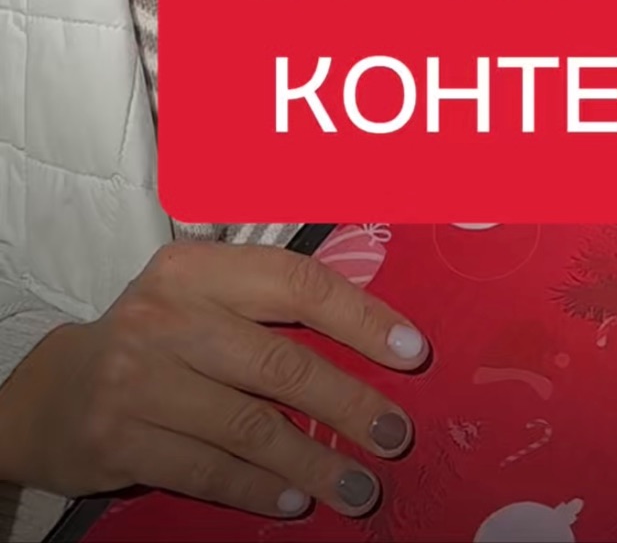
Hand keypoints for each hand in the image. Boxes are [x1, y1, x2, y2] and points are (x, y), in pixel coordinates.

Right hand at [0, 241, 427, 520]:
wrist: (53, 392)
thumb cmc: (155, 340)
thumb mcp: (200, 298)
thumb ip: (268, 306)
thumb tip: (375, 333)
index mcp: (197, 268)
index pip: (294, 282)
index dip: (360, 317)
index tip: (412, 351)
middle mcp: (167, 315)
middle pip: (279, 362)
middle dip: (348, 403)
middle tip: (395, 436)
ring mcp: (138, 379)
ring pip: (248, 426)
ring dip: (313, 462)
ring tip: (359, 487)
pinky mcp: (118, 437)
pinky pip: (207, 470)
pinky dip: (259, 489)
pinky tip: (295, 500)